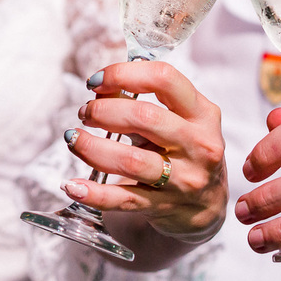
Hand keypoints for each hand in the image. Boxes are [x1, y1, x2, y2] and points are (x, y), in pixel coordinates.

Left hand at [61, 61, 227, 249]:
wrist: (207, 205)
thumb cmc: (186, 150)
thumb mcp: (180, 120)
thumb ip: (145, 102)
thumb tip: (100, 89)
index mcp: (203, 114)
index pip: (164, 79)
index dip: (123, 74)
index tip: (96, 80)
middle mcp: (198, 145)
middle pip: (145, 118)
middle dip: (104, 110)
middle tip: (85, 112)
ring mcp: (182, 180)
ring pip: (130, 160)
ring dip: (92, 147)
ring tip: (73, 139)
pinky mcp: (162, 207)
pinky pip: (123, 199)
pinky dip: (94, 193)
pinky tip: (73, 186)